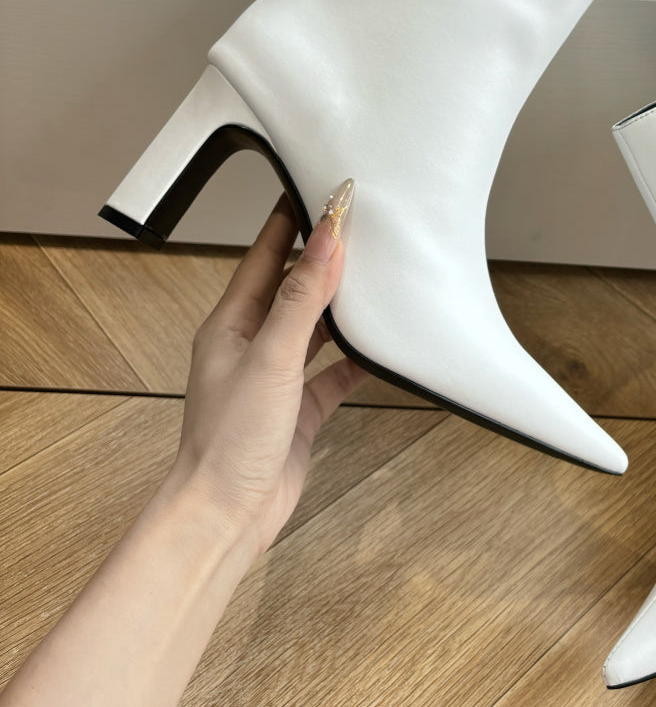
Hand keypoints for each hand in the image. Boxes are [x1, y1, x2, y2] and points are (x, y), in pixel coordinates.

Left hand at [167, 182, 364, 559]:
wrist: (227, 515)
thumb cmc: (229, 441)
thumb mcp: (271, 357)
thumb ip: (303, 297)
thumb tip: (326, 239)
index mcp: (231, 325)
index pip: (264, 257)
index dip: (291, 223)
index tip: (319, 192)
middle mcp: (250, 347)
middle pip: (291, 289)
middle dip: (323, 259)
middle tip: (358, 228)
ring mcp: (274, 381)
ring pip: (313, 330)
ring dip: (340, 307)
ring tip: (374, 277)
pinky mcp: (297, 412)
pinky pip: (331, 375)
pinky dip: (354, 359)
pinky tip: (378, 349)